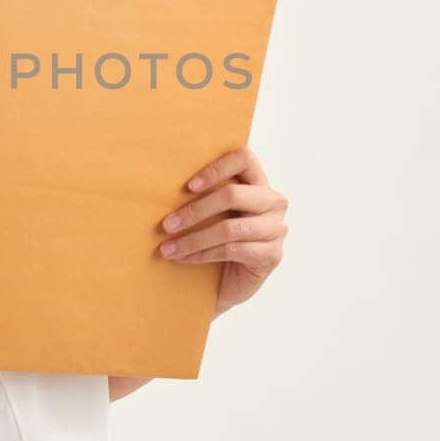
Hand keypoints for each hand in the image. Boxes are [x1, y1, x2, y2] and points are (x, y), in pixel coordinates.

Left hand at [157, 145, 287, 316]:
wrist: (229, 282)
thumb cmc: (215, 240)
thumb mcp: (210, 213)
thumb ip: (202, 195)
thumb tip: (162, 185)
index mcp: (258, 182)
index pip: (244, 158)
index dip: (216, 169)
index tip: (189, 186)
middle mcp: (273, 201)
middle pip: (233, 194)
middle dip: (195, 210)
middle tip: (166, 225)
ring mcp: (277, 228)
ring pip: (230, 228)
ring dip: (193, 239)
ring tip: (167, 248)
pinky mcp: (272, 254)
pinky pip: (232, 250)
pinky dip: (202, 255)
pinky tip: (183, 259)